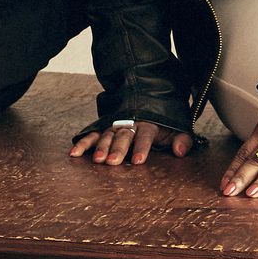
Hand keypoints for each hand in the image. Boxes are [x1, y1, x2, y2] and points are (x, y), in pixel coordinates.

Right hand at [69, 121, 193, 164]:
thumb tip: (180, 151)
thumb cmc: (164, 121)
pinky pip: (92, 134)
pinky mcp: (104, 127)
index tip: (137, 161)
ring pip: (107, 134)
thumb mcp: (178, 128)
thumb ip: (183, 140)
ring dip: (101, 147)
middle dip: (117, 148)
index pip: (144, 136)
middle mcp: (130, 123)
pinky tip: (74, 153)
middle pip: (123, 136)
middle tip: (113, 161)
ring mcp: (115, 124)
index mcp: (149, 124)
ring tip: (98, 160)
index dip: (141, 148)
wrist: (148, 96)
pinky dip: (83, 142)